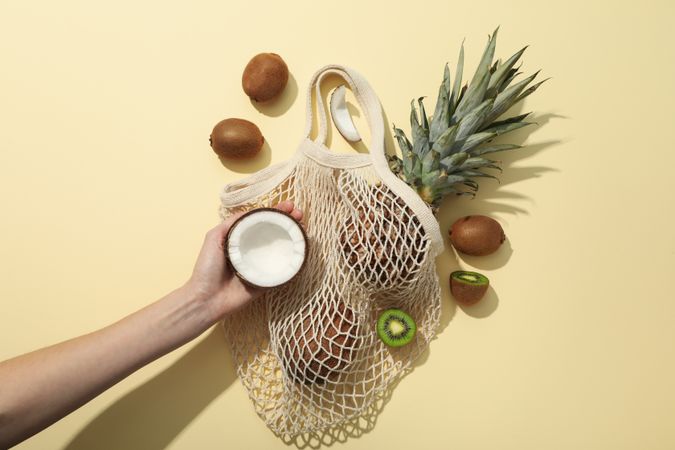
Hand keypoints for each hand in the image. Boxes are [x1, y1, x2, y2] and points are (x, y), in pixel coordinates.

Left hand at [185, 201, 303, 322]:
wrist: (207, 298)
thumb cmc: (207, 268)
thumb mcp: (214, 238)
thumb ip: (231, 223)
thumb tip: (252, 211)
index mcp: (242, 239)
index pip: (262, 221)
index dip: (276, 212)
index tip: (288, 205)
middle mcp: (254, 250)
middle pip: (276, 232)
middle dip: (289, 221)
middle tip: (299, 214)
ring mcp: (263, 265)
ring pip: (283, 248)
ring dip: (296, 235)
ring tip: (304, 226)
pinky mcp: (269, 281)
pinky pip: (285, 269)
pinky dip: (295, 259)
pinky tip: (303, 248)